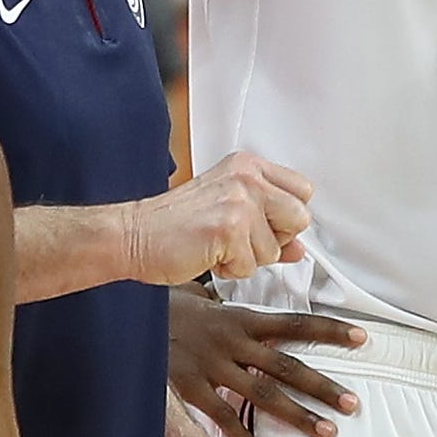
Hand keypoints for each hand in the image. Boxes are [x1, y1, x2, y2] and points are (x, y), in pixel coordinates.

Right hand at [132, 152, 314, 284]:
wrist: (133, 236)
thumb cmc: (173, 225)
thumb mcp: (228, 214)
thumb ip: (268, 227)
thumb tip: (299, 249)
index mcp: (248, 166)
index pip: (303, 191)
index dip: (286, 217)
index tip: (265, 225)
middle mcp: (247, 177)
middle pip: (299, 218)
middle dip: (274, 239)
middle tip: (239, 239)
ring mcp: (239, 201)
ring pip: (276, 248)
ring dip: (248, 258)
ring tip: (217, 246)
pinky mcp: (229, 228)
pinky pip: (251, 266)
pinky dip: (231, 270)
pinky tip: (208, 254)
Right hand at [169, 293, 365, 436]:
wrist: (125, 319)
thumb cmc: (165, 307)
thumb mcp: (201, 296)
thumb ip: (226, 306)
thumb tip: (230, 302)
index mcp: (242, 318)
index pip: (296, 324)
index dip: (330, 330)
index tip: (361, 339)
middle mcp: (234, 343)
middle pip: (287, 367)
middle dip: (322, 387)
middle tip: (351, 404)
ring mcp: (213, 367)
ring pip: (263, 394)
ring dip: (296, 414)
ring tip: (325, 431)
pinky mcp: (191, 387)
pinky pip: (221, 415)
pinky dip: (240, 434)